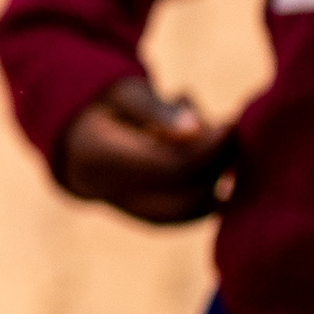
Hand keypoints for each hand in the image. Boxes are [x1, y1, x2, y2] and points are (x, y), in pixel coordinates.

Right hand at [53, 76, 231, 224]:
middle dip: (217, 164)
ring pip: (193, 208)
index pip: (171, 167)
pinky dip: (212, 186)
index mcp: (100, 158)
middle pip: (186, 195)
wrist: (82, 142)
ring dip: (217, 174)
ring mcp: (132, 212)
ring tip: (218, 138)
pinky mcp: (154, 220)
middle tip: (228, 129)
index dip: (208, 150)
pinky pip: (192, 212)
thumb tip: (195, 129)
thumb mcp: (124, 94)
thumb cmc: (107, 108)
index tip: (231, 124)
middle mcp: (113, 194)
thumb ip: (156, 110)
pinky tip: (215, 155)